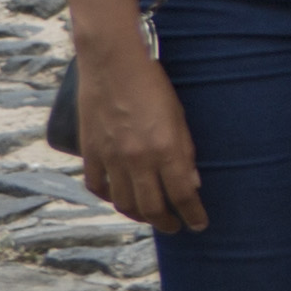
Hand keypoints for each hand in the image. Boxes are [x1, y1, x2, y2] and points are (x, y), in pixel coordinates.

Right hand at [71, 32, 204, 233]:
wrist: (113, 63)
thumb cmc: (154, 85)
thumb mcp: (180, 118)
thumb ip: (185, 153)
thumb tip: (192, 185)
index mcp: (165, 149)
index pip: (182, 195)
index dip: (193, 215)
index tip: (199, 225)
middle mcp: (137, 159)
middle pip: (152, 207)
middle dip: (168, 222)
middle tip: (176, 226)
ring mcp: (111, 157)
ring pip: (124, 203)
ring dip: (139, 216)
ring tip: (151, 217)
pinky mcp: (90, 151)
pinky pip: (98, 186)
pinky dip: (109, 198)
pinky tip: (120, 200)